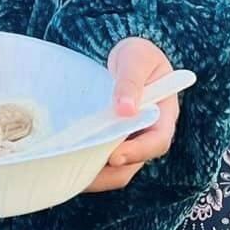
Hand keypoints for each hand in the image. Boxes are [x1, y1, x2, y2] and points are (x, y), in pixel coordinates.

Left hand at [81, 37, 178, 194]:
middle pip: (134, 162)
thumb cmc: (136, 55)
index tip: (115, 155)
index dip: (139, 152)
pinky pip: (101, 161)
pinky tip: (65, 162)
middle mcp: (148, 134)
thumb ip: (130, 81)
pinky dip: (85, 164)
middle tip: (82, 169)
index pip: (158, 141)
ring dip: (95, 173)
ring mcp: (130, 141)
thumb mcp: (136, 59)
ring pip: (116, 169)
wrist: (124, 58)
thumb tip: (126, 109)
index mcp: (164, 115)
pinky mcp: (111, 142)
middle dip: (110, 171)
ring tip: (69, 171)